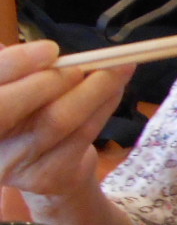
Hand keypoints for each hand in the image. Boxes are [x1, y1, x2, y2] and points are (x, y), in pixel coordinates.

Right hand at [0, 42, 130, 200]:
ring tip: (118, 68)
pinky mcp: (46, 176)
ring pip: (56, 120)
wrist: (50, 167)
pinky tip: (116, 91)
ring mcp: (12, 163)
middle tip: (89, 61)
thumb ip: (22, 70)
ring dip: (94, 89)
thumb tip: (43, 50)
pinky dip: (103, 108)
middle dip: (52, 80)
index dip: (15, 64)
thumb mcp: (22, 88)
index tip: (51, 49)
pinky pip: (82, 136)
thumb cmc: (32, 114)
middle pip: (9, 107)